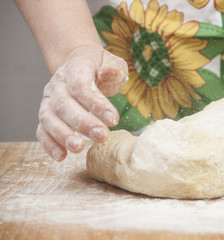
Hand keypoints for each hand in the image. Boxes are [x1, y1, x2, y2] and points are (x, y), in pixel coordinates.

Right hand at [36, 46, 127, 160]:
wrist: (79, 64)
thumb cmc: (99, 67)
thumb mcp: (112, 62)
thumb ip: (114, 68)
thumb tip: (107, 72)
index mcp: (74, 69)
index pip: (80, 86)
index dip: (95, 104)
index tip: (113, 120)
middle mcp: (57, 84)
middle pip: (63, 104)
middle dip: (82, 123)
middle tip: (101, 136)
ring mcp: (49, 100)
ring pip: (48, 118)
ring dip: (63, 135)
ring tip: (79, 148)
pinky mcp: (46, 115)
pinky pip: (42, 130)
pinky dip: (49, 144)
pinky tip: (61, 156)